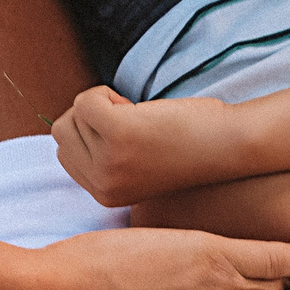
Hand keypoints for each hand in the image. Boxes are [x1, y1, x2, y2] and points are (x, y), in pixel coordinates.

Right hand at [52, 85, 250, 207]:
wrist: (227, 147)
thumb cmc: (188, 147)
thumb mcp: (133, 164)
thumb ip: (101, 155)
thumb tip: (65, 124)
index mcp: (105, 195)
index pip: (65, 153)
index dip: (91, 134)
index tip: (127, 137)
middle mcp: (102, 186)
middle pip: (62, 132)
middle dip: (92, 118)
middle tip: (134, 125)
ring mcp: (108, 162)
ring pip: (74, 114)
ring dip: (103, 105)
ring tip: (140, 120)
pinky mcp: (117, 134)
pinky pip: (86, 101)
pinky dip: (106, 93)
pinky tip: (136, 107)